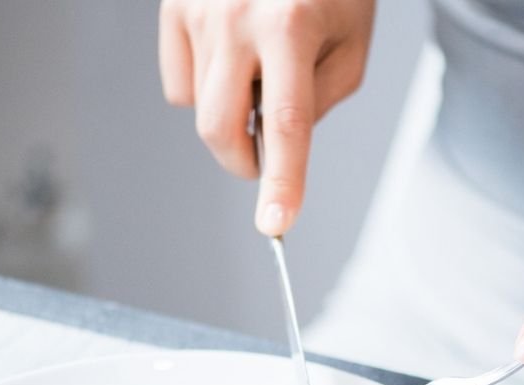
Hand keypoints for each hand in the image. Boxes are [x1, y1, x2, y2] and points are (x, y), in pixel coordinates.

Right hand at [159, 0, 375, 235]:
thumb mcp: (350, 43)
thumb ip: (318, 101)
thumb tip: (275, 143)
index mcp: (292, 25)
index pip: (287, 123)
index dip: (282, 180)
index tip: (276, 224)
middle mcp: (236, 16)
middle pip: (220, 128)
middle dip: (244, 161)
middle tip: (265, 160)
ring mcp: (197, 10)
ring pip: (198, 108)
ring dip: (233, 112)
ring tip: (261, 68)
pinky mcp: (173, 6)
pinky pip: (178, 83)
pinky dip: (204, 87)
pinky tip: (229, 56)